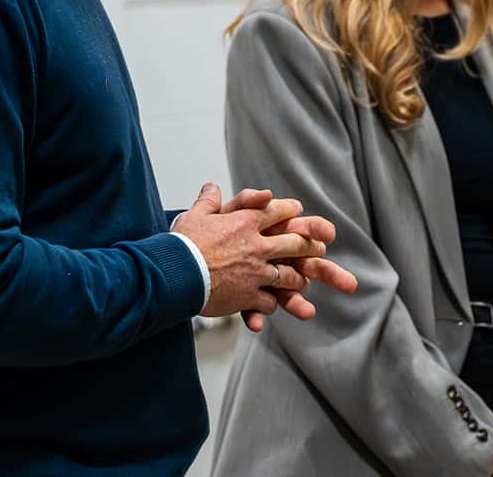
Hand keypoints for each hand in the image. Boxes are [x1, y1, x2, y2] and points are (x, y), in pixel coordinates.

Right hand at [173, 184, 325, 318]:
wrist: (175, 272)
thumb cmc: (183, 243)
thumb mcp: (194, 215)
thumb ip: (207, 201)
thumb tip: (211, 186)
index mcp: (245, 222)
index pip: (277, 211)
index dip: (290, 210)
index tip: (298, 211)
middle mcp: (257, 246)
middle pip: (293, 243)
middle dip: (306, 246)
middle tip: (317, 249)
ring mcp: (256, 272)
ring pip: (288, 276)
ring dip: (296, 279)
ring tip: (300, 282)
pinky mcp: (249, 296)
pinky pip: (269, 301)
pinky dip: (271, 303)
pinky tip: (271, 305)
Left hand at [217, 188, 358, 331]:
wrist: (185, 261)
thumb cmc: (207, 233)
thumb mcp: (224, 214)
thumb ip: (245, 202)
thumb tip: (265, 194)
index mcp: (272, 233)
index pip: (302, 230)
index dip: (317, 230)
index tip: (329, 235)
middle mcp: (274, 257)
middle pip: (306, 264)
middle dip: (328, 273)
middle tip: (349, 284)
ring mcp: (264, 279)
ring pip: (286, 291)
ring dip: (296, 302)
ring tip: (307, 313)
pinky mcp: (247, 298)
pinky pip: (255, 308)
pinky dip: (254, 314)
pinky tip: (255, 324)